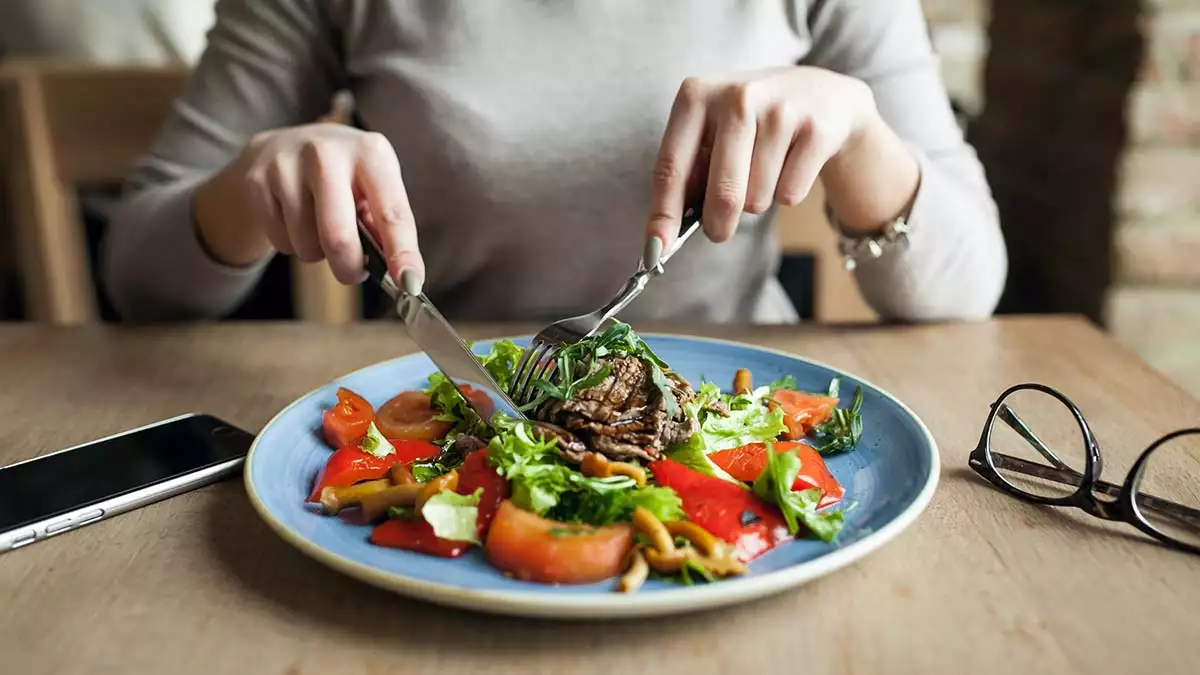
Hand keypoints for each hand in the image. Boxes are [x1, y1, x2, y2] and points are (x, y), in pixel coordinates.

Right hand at [195, 123, 423, 291]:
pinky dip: (292, 245)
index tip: (410, 285)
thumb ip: (387, 226)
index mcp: (370, 152)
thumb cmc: (343, 176)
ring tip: (319, 228)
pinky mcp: (257, 181)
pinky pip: (280, 242)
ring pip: (307, 246)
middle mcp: (327, 153)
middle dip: (349, 268)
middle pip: (338, 237)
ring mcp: (287, 165)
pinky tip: (295, 220)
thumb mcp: (373, 186)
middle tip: (352, 272)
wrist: (285, 146)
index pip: (392, 213)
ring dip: (318, 254)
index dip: (402, 254)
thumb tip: (403, 275)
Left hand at [644, 66, 881, 259]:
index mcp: (697, 95)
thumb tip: (663, 236)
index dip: (663, 214)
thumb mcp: (712, 132)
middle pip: (722, 193)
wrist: (823, 94)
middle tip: (718, 231)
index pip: (671, 167)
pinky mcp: (816, 130)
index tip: (656, 251)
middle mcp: (737, 96)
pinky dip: (787, 193)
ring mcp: (780, 110)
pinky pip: (789, 195)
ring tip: (765, 170)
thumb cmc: (752, 123)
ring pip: (758, 199)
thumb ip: (688, 175)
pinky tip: (792, 164)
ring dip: (758, 200)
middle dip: (718, 225)